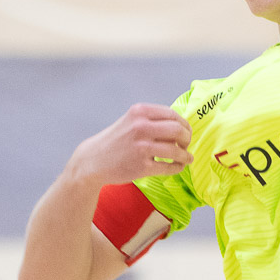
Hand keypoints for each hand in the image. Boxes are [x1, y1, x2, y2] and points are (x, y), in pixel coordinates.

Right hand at [70, 103, 192, 186]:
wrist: (93, 160)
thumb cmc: (115, 140)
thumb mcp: (131, 121)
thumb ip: (153, 120)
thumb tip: (181, 126)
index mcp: (140, 112)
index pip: (173, 115)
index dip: (184, 124)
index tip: (186, 131)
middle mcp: (141, 127)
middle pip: (178, 130)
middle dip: (187, 138)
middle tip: (186, 145)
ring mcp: (142, 147)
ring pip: (176, 150)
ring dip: (185, 155)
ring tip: (187, 158)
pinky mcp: (142, 166)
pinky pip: (168, 167)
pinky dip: (177, 167)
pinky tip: (178, 166)